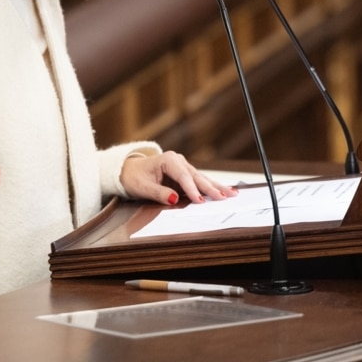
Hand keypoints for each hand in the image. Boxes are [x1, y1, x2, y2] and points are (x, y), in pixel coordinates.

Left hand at [119, 151, 237, 205]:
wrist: (129, 170)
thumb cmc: (134, 177)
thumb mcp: (142, 187)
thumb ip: (159, 193)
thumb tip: (174, 199)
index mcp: (168, 160)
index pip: (183, 176)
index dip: (192, 189)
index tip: (200, 200)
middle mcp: (178, 161)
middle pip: (197, 177)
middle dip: (212, 188)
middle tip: (225, 197)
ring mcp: (183, 167)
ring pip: (202, 179)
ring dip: (217, 187)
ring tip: (232, 193)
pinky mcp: (185, 176)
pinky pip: (199, 182)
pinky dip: (211, 188)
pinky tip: (225, 191)